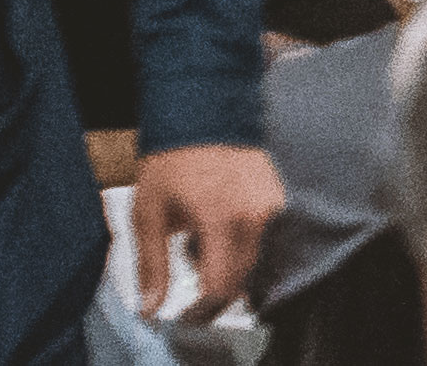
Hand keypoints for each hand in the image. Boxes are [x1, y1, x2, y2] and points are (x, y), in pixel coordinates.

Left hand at [131, 143, 283, 321]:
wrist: (202, 111)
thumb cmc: (169, 162)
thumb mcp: (149, 214)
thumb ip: (152, 265)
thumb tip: (150, 309)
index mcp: (223, 220)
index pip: (222, 286)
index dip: (202, 310)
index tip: (184, 316)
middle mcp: (256, 216)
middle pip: (240, 277)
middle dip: (213, 285)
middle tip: (185, 267)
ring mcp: (271, 205)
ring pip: (252, 257)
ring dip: (225, 261)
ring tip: (196, 235)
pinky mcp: (277, 197)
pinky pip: (261, 235)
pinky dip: (238, 240)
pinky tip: (215, 219)